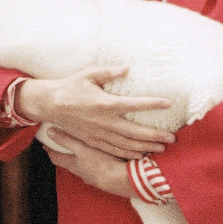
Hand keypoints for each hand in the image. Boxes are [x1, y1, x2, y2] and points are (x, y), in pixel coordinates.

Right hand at [17, 68, 173, 158]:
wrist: (50, 104)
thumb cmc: (70, 86)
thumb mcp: (89, 74)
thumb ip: (109, 72)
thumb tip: (127, 68)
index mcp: (105, 103)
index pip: (134, 104)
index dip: (152, 104)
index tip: (168, 103)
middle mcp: (104, 121)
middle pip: (135, 132)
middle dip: (155, 136)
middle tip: (172, 139)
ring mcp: (98, 134)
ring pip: (126, 145)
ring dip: (145, 147)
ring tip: (161, 149)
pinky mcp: (93, 141)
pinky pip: (113, 150)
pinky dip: (128, 154)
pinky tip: (140, 155)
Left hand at [41, 132, 134, 196]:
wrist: (122, 180)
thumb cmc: (101, 163)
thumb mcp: (82, 148)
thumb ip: (66, 140)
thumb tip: (49, 132)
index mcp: (74, 165)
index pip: (56, 158)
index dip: (50, 151)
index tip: (45, 146)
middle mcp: (81, 173)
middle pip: (69, 164)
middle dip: (66, 156)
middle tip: (63, 148)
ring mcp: (94, 178)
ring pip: (84, 168)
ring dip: (82, 161)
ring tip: (85, 152)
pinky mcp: (105, 179)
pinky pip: (98, 171)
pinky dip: (97, 165)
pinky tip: (103, 161)